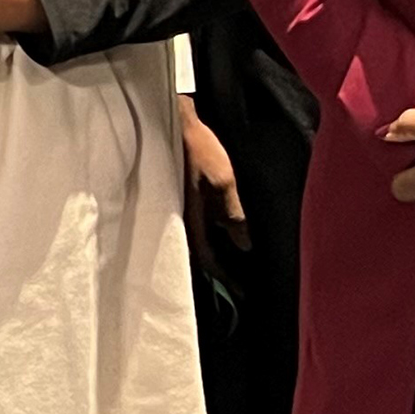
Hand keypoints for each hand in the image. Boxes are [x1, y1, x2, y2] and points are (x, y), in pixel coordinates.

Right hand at [178, 94, 248, 277]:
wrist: (170, 121)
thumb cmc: (197, 149)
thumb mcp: (224, 181)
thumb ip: (234, 213)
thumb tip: (244, 244)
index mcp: (189, 220)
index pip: (208, 260)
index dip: (227, 278)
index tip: (244, 293)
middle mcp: (178, 219)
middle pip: (198, 255)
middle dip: (219, 271)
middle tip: (240, 280)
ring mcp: (175, 208)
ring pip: (195, 240)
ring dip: (213, 253)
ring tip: (233, 261)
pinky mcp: (176, 197)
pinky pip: (193, 225)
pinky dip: (208, 235)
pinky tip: (218, 232)